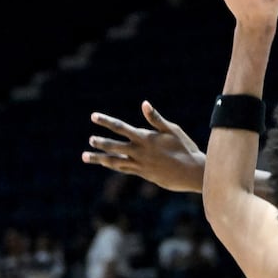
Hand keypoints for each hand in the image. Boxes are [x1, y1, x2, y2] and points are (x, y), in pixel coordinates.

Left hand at [82, 101, 204, 192]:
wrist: (191, 172)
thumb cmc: (185, 148)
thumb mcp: (172, 130)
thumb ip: (156, 119)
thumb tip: (144, 104)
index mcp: (145, 138)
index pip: (121, 128)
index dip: (106, 121)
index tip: (94, 117)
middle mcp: (139, 151)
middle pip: (113, 146)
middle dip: (100, 142)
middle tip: (90, 140)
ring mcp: (140, 164)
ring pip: (114, 161)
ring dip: (99, 158)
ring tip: (85, 156)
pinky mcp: (143, 173)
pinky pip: (123, 169)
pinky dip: (113, 165)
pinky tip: (106, 163)